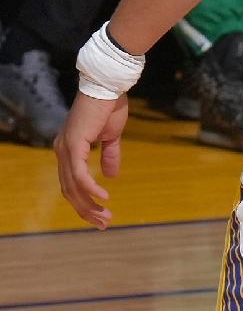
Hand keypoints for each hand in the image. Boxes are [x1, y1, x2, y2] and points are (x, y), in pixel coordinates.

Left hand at [55, 90, 130, 227]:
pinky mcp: (74, 144)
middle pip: (70, 190)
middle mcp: (62, 151)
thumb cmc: (109, 107)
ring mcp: (66, 148)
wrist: (108, 87)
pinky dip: (91, 188)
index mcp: (69, 149)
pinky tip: (103, 196)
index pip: (72, 183)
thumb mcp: (111, 136)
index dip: (85, 202)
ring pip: (73, 186)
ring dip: (89, 204)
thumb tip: (111, 176)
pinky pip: (80, 173)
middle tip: (104, 223)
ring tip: (105, 216)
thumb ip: (110, 155)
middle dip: (87, 210)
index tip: (101, 216)